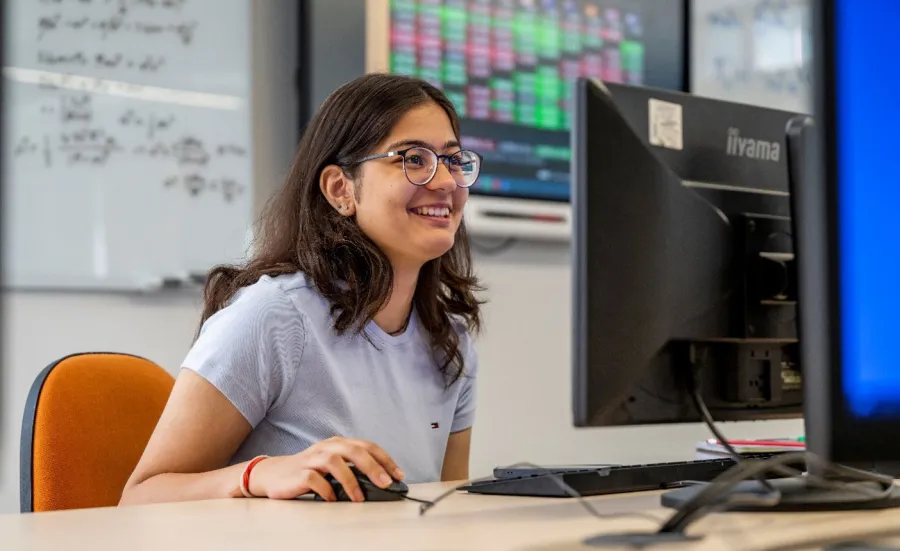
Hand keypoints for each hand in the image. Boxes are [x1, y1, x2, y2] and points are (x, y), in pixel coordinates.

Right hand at [247, 437, 404, 501]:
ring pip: (335, 462)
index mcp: (338, 443)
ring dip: (351, 480)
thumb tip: (382, 482)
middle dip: (373, 467)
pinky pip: (314, 479)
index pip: (367, 446)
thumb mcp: (333, 466)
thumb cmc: (309, 471)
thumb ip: (354, 469)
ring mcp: (312, 459)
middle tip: (386, 483)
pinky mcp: (299, 473)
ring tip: (359, 497)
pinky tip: (333, 499)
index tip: (398, 475)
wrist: (273, 474)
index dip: (385, 459)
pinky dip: (326, 490)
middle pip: (354, 450)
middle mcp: (327, 447)